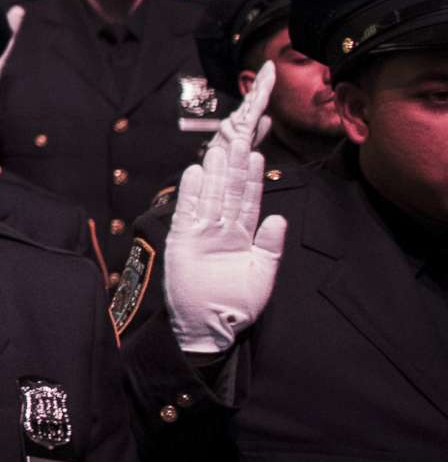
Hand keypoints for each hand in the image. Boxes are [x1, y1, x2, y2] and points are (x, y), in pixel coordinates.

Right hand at [163, 65, 288, 354]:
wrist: (209, 329)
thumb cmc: (237, 307)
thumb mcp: (263, 278)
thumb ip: (270, 247)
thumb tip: (279, 217)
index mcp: (242, 235)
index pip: (250, 198)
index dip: (255, 174)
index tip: (261, 148)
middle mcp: (221, 228)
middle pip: (230, 189)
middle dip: (236, 163)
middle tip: (241, 132)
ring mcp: (200, 233)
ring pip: (210, 196)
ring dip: (215, 172)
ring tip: (221, 147)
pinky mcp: (183, 243)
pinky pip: (187, 214)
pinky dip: (191, 195)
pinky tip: (195, 174)